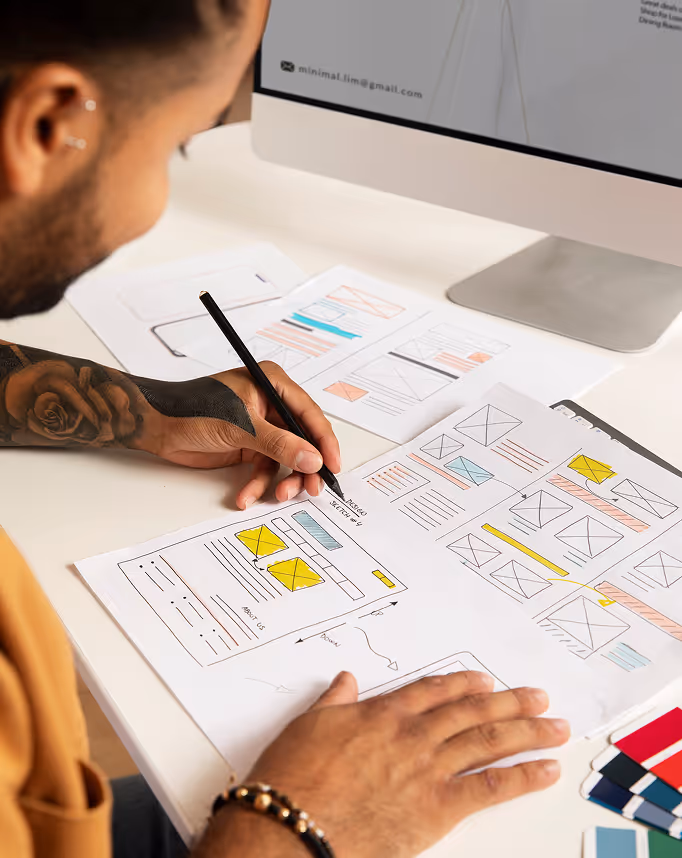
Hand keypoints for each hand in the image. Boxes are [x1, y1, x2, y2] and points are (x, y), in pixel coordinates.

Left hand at [133, 362, 340, 508]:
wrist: (157, 426)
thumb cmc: (193, 410)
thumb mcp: (241, 427)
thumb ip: (280, 444)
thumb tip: (313, 458)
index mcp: (274, 385)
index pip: (310, 414)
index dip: (324, 441)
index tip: (333, 465)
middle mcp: (271, 404)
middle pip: (302, 439)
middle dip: (305, 466)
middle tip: (312, 488)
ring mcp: (261, 427)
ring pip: (285, 458)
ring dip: (282, 479)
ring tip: (279, 495)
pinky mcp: (248, 446)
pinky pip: (264, 468)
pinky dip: (258, 484)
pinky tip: (247, 496)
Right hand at [242, 671, 568, 857]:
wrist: (292, 823)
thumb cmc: (295, 775)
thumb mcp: (309, 725)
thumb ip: (335, 701)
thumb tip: (345, 680)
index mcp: (384, 713)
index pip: (434, 691)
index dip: (464, 684)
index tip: (486, 681)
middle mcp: (414, 734)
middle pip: (472, 712)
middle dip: (510, 704)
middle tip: (539, 697)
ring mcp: (428, 768)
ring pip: (488, 741)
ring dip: (526, 731)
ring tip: (554, 726)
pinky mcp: (437, 807)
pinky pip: (490, 787)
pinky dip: (522, 777)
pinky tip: (545, 769)